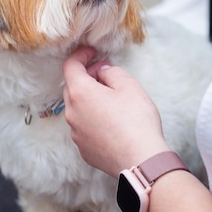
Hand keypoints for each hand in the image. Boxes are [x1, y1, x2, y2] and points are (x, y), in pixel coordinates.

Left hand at [63, 47, 169, 176]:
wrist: (140, 160)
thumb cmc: (136, 121)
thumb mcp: (129, 86)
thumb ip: (111, 72)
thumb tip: (102, 72)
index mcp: (80, 93)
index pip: (70, 66)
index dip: (80, 55)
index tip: (91, 52)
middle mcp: (72, 113)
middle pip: (71, 87)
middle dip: (86, 76)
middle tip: (104, 72)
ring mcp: (76, 133)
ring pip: (77, 108)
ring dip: (89, 99)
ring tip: (110, 98)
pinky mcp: (84, 149)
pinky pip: (83, 127)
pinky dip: (92, 118)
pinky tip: (111, 121)